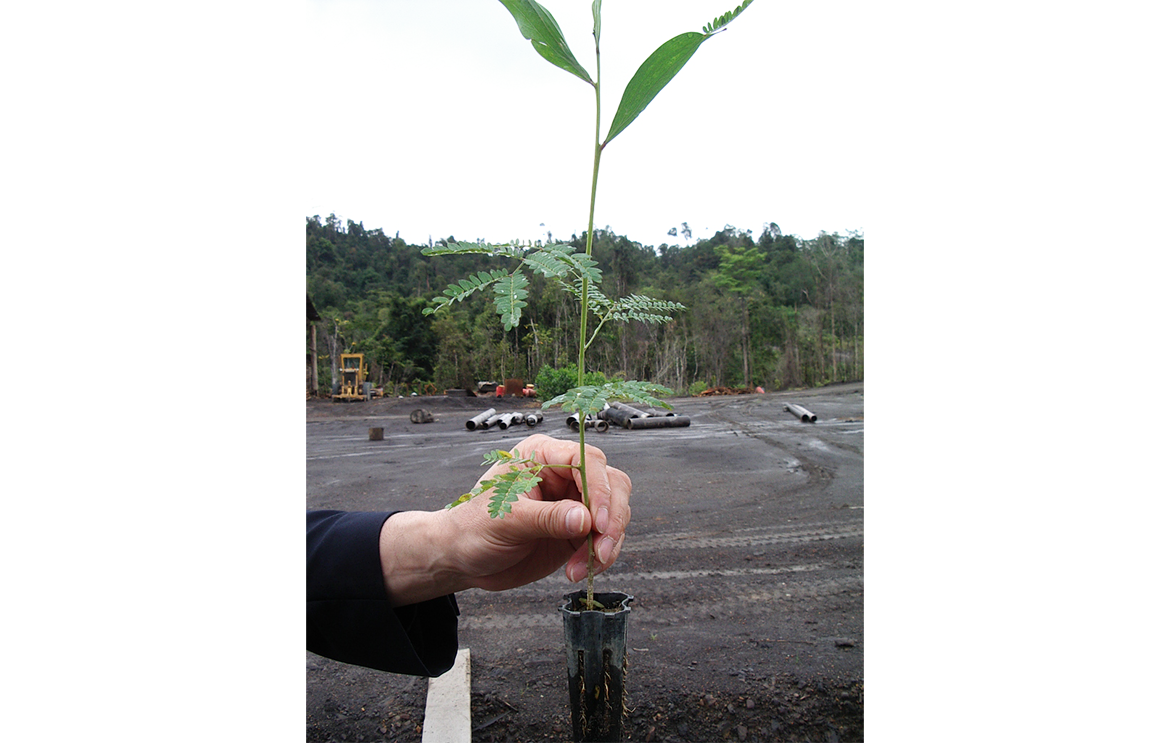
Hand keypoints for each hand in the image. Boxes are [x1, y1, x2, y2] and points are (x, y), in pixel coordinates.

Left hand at [378, 434, 631, 605]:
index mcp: (542, 457)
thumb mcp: (506, 520)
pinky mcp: (577, 530)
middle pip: (611, 484)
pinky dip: (600, 556)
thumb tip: (585, 519)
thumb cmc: (472, 528)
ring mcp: (573, 503)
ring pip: (614, 512)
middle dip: (612, 519)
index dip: (600, 489)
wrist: (462, 558)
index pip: (587, 461)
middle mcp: (563, 475)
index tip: (600, 522)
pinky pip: (604, 538)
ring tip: (586, 566)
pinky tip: (579, 571)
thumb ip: (547, 518)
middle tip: (601, 548)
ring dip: (608, 542)